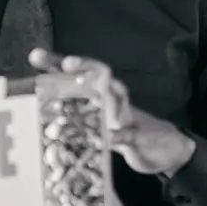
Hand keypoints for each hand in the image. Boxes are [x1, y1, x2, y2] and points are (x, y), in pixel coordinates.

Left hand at [29, 50, 196, 176]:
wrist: (170, 149)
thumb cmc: (129, 132)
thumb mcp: (100, 125)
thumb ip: (77, 117)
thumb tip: (46, 110)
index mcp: (101, 97)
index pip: (76, 76)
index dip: (56, 64)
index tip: (36, 56)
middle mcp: (114, 101)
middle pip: (99, 77)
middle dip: (84, 68)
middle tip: (68, 63)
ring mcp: (128, 118)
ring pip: (118, 99)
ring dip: (106, 94)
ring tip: (94, 92)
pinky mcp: (138, 139)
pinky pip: (129, 136)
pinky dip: (120, 136)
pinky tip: (110, 136)